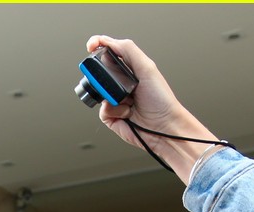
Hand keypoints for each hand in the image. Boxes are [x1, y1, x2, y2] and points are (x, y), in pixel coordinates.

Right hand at [86, 35, 220, 181]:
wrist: (163, 127)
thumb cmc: (161, 100)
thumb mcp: (147, 68)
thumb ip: (128, 50)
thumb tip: (108, 41)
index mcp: (130, 68)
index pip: (110, 52)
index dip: (98, 46)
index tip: (91, 46)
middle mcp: (122, 83)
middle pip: (99, 73)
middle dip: (102, 78)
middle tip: (112, 84)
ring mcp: (115, 99)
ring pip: (99, 93)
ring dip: (111, 97)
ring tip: (128, 102)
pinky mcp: (111, 116)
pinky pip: (101, 110)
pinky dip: (113, 111)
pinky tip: (126, 113)